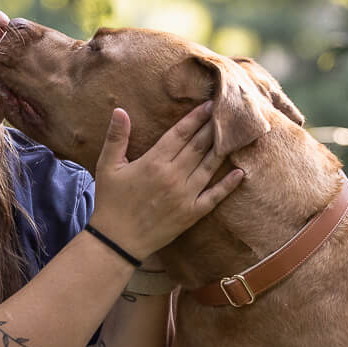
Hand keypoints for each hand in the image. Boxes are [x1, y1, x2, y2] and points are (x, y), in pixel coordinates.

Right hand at [88, 102, 244, 259]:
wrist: (117, 241)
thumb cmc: (110, 202)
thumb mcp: (107, 167)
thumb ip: (116, 138)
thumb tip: (120, 110)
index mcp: (154, 162)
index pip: (180, 134)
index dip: (196, 118)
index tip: (210, 105)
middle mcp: (173, 176)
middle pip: (199, 146)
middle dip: (213, 128)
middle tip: (227, 113)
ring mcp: (185, 196)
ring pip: (209, 167)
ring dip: (222, 149)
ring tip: (235, 135)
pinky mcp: (191, 214)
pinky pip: (214, 197)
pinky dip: (228, 185)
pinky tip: (240, 173)